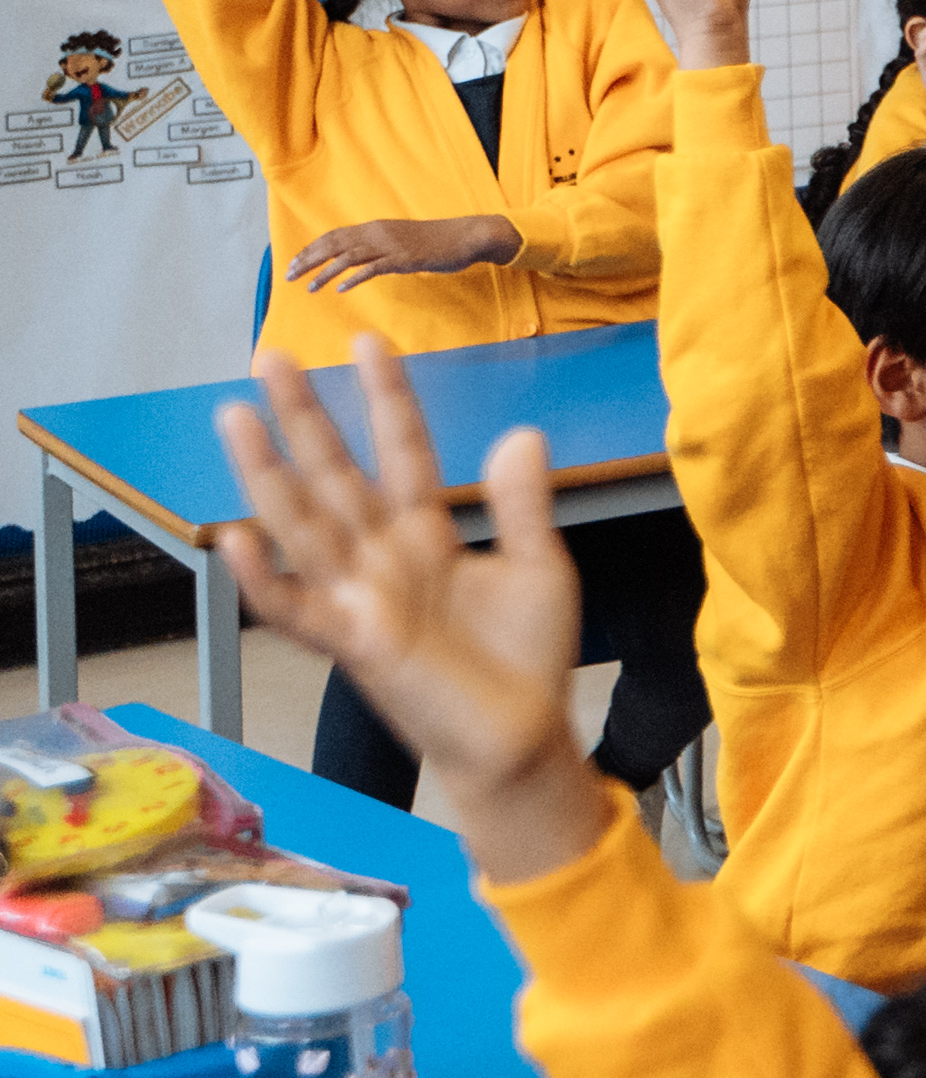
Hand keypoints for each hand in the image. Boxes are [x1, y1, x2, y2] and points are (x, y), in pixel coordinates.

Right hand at [210, 341, 610, 887]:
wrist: (525, 735)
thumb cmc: (525, 657)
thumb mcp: (540, 566)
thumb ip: (524, 503)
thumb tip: (522, 431)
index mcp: (425, 534)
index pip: (400, 451)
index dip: (386, 398)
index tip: (368, 341)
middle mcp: (381, 557)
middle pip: (334, 473)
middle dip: (304, 416)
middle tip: (268, 354)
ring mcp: (360, 597)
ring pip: (301, 524)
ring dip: (265, 472)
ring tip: (235, 416)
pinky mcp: (353, 643)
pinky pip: (294, 607)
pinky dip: (261, 578)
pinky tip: (232, 537)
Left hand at [284, 213, 523, 290]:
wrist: (467, 236)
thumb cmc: (436, 241)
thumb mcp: (401, 241)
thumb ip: (379, 248)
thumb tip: (359, 261)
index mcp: (375, 227)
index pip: (334, 236)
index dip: (311, 249)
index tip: (294, 263)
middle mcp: (378, 232)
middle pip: (334, 244)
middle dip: (308, 260)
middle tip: (289, 276)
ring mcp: (391, 245)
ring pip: (348, 257)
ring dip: (325, 272)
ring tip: (309, 287)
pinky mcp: (404, 259)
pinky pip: (373, 268)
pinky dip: (354, 278)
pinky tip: (340, 288)